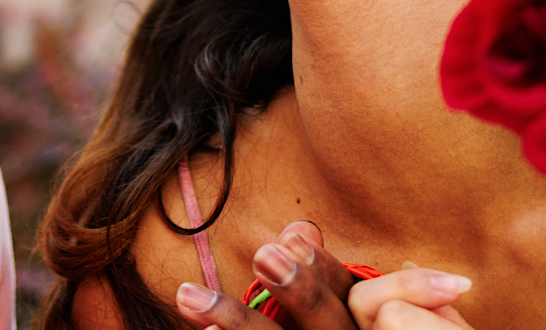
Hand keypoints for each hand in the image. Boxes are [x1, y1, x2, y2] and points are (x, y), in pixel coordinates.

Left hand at [172, 222, 472, 329]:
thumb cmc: (326, 327)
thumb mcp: (331, 303)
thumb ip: (317, 270)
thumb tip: (301, 227)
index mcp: (356, 320)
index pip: (347, 291)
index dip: (322, 268)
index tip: (291, 238)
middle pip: (328, 322)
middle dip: (299, 291)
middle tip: (263, 255)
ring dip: (236, 320)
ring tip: (189, 294)